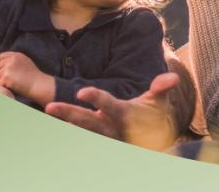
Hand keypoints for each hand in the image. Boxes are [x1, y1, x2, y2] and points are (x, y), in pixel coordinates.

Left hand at [0, 51, 53, 104]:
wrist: (38, 85)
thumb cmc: (34, 77)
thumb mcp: (25, 62)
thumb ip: (15, 60)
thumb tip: (3, 62)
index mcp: (16, 55)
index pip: (1, 57)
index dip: (2, 64)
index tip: (6, 71)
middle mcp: (11, 59)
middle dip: (2, 73)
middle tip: (11, 80)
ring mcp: (8, 68)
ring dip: (3, 81)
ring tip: (14, 83)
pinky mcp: (6, 77)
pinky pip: (0, 83)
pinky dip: (5, 86)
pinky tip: (13, 87)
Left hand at [45, 73, 178, 149]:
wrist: (151, 141)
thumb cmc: (152, 115)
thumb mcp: (159, 101)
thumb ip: (162, 87)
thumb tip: (172, 77)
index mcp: (124, 114)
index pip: (108, 105)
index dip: (96, 98)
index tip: (81, 91)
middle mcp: (110, 127)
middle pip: (87, 122)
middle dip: (68, 114)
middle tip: (49, 107)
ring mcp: (101, 135)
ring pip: (78, 130)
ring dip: (62, 123)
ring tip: (46, 113)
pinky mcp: (95, 139)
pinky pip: (77, 135)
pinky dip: (64, 130)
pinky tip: (49, 122)